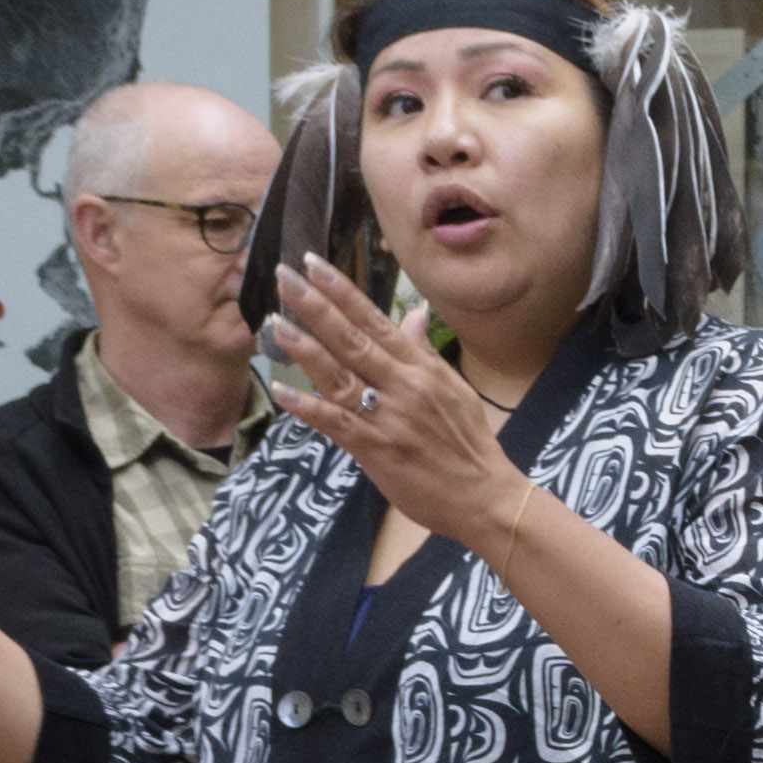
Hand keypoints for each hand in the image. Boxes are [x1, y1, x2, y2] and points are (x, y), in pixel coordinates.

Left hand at [257, 259, 538, 553]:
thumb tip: (415, 315)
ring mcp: (389, 417)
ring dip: (306, 349)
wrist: (486, 497)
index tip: (314, 265)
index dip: (343, 292)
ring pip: (341, 376)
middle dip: (317, 306)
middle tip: (286, 277)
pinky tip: (283, 391)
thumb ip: (426, 352)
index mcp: (422, 368)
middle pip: (353, 339)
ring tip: (275, 323)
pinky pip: (337, 423)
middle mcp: (404, 386)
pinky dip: (308, 408)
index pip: (376, 321)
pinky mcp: (377, 450)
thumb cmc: (470, 445)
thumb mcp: (455, 390)